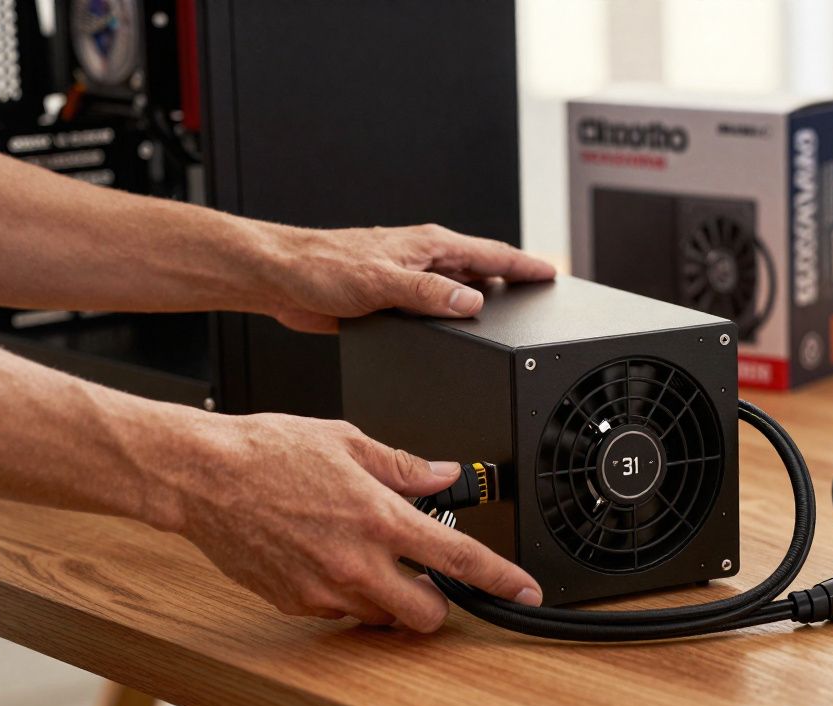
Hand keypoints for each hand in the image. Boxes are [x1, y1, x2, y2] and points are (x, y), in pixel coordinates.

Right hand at [178, 412, 542, 630]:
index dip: (501, 580)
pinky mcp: (295, 602)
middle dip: (437, 602)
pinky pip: (339, 612)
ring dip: (390, 598)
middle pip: (426, 614)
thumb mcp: (347, 441)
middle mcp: (356, 561)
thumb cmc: (267, 451)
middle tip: (427, 576)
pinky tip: (330, 559)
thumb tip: (444, 475)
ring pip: (381, 618)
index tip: (524, 592)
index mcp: (379, 516)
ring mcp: (324, 588)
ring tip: (368, 558)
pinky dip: (347, 595)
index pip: (459, 559)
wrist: (202, 476)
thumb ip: (403, 465)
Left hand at [265, 223, 555, 332]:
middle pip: (480, 268)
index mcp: (427, 245)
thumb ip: (429, 294)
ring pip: (457, 288)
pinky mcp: (391, 297)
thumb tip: (472, 300)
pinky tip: (455, 331)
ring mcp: (407, 277)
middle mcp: (421, 258)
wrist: (280, 278)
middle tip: (540, 292)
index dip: (525, 264)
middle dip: (512, 279)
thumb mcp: (382, 282)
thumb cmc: (320, 268)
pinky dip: (452, 317)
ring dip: (481, 298)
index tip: (552, 272)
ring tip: (508, 313)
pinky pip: (434, 307)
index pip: (490, 253)